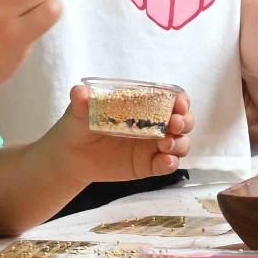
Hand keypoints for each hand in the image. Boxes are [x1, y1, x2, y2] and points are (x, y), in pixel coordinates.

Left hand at [48, 83, 190, 181]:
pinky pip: (167, 165)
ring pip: (180, 144)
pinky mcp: (148, 165)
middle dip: (185, 121)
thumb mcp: (79, 112)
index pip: (172, 99)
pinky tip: (164, 161)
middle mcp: (154, 125)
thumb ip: (81, 102)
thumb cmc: (80, 126)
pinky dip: (170, 163)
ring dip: (180, 143)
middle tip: (174, 124)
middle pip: (184, 121)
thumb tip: (79, 91)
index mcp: (144, 106)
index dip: (181, 100)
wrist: (72, 156)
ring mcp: (153, 147)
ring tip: (165, 144)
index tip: (179, 103)